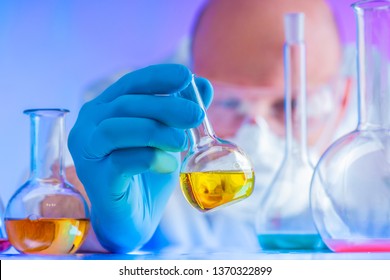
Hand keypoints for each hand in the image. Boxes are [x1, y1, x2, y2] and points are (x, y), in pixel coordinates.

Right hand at [68, 64, 212, 252]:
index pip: (129, 84)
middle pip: (125, 105)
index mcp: (105, 110)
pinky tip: (168, 165)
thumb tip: (204, 86)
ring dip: (155, 131)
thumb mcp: (168, 139)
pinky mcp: (96, 180)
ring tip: (181, 142)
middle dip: (165, 106)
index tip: (185, 76)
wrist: (132, 219)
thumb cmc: (147, 174)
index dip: (157, 77)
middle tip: (196, 115)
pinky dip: (150, 158)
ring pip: (115, 130)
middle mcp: (89, 127)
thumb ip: (181, 113)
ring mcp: (88, 154)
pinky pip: (120, 161)